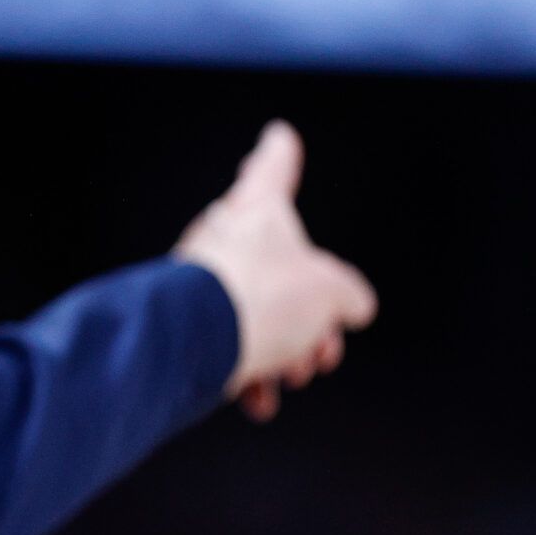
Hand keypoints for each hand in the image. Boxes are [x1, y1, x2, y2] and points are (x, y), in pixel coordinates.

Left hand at [173, 120, 377, 422]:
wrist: (198, 343)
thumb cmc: (260, 301)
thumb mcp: (333, 293)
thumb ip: (347, 295)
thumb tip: (351, 305)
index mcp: (257, 211)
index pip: (273, 170)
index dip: (279, 154)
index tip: (278, 137)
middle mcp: (222, 238)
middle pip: (280, 270)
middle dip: (309, 317)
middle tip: (322, 347)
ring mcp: (199, 280)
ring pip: (257, 315)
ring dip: (285, 352)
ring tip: (295, 373)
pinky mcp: (184, 322)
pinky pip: (227, 344)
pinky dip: (249, 372)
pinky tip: (260, 397)